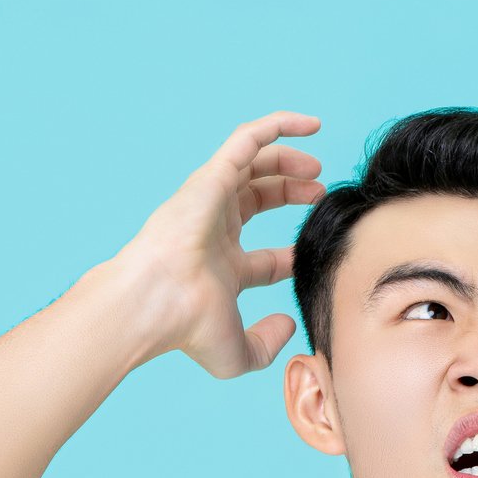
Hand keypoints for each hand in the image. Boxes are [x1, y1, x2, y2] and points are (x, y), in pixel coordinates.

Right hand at [103, 110, 325, 377]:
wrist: (157, 301)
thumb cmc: (187, 326)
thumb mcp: (236, 352)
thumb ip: (266, 346)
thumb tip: (289, 324)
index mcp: (219, 268)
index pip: (261, 259)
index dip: (290, 257)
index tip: (310, 257)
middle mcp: (213, 230)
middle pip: (255, 201)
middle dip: (289, 194)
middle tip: (320, 193)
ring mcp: (210, 201)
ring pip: (251, 166)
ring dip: (287, 160)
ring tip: (318, 167)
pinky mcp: (211, 177)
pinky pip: (247, 139)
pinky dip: (278, 125)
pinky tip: (311, 125)